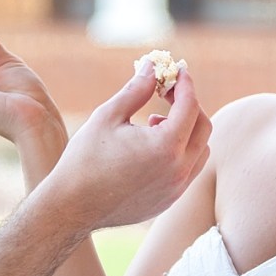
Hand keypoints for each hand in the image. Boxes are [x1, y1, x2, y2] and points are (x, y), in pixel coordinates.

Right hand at [50, 59, 210, 239]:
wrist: (72, 208)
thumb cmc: (86, 159)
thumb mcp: (109, 115)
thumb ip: (137, 89)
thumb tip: (153, 66)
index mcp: (166, 148)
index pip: (190, 106)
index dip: (184, 83)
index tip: (174, 70)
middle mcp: (178, 172)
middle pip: (203, 128)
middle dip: (189, 104)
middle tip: (166, 92)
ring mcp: (175, 191)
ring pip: (200, 151)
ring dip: (187, 129)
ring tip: (156, 121)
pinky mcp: (167, 202)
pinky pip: (188, 170)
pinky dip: (181, 151)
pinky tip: (153, 145)